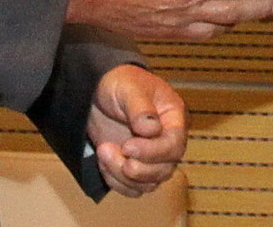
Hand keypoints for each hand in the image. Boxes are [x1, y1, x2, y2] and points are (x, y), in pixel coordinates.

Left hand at [87, 64, 186, 197]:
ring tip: (103, 150)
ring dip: (122, 175)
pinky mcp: (135, 167)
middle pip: (164, 170)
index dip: (153, 152)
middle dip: (137, 168)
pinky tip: (103, 160)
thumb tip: (152, 130)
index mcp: (173, 117)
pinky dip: (115, 181)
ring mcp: (151, 157)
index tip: (127, 146)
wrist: (98, 92)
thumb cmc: (119, 82)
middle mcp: (166, 140)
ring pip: (148, 184)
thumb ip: (141, 107)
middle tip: (112, 150)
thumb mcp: (129, 87)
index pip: (174, 145)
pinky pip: (132, 189)